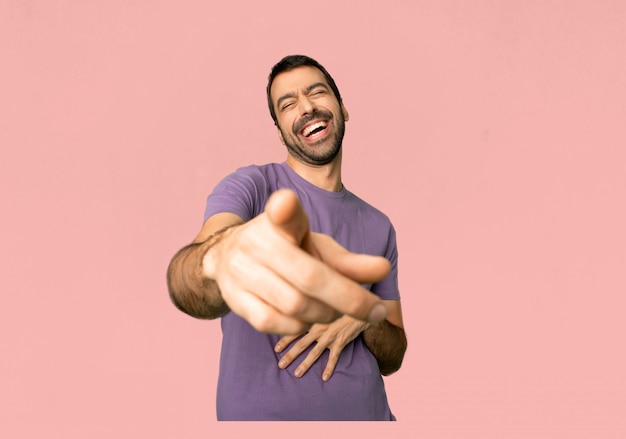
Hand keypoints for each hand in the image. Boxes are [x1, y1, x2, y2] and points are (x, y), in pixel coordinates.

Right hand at [202, 189, 389, 334]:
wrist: (229, 258)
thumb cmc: (286, 250)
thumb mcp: (317, 247)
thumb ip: (349, 261)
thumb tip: (384, 269)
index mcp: (280, 221)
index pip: (283, 214)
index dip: (285, 209)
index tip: (285, 202)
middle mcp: (256, 242)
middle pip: (309, 278)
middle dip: (351, 300)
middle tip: (375, 311)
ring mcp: (240, 272)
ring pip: (295, 306)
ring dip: (326, 315)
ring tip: (336, 310)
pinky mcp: (234, 299)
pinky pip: (274, 324)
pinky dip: (300, 326)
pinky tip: (308, 319)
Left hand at [274, 315, 368, 380]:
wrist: (358, 307)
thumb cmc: (339, 307)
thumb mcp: (322, 308)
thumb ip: (311, 315)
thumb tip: (297, 320)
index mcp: (312, 319)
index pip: (294, 330)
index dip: (284, 340)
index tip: (276, 349)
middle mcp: (318, 328)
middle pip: (301, 344)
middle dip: (289, 355)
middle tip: (280, 365)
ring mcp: (329, 336)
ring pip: (314, 352)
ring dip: (305, 364)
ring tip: (297, 374)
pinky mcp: (340, 342)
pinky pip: (333, 357)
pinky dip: (329, 368)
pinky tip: (325, 378)